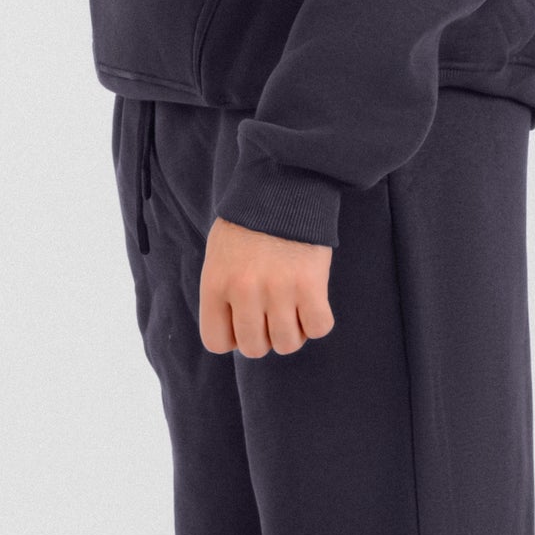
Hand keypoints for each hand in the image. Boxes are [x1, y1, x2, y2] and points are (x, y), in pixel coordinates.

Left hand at [199, 217, 335, 358]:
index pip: (216, 342)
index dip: (233, 337)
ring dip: (293, 332)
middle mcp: (244, 290)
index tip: (244, 320)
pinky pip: (318, 327)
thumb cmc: (250, 224)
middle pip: (254, 348)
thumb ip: (224, 293)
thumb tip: (237, 334)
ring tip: (293, 308)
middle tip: (272, 313)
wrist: (283, 187)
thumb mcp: (219, 256)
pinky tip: (312, 302)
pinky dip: (317, 321)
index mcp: (216, 283)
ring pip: (287, 344)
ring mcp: (278, 289)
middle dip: (265, 337)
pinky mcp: (311, 284)